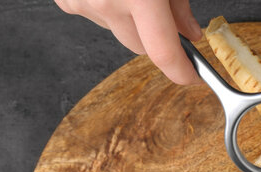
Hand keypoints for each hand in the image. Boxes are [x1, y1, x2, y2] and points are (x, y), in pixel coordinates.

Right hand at [55, 0, 201, 83]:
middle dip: (158, 38)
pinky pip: (98, 18)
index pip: (163, 53)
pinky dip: (111, 8)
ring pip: (120, 33)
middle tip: (167, 15)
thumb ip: (179, 4)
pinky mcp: (67, 1)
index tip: (193, 76)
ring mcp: (82, 3)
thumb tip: (190, 34)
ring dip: (133, 21)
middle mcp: (107, 3)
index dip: (182, 71)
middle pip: (142, 47)